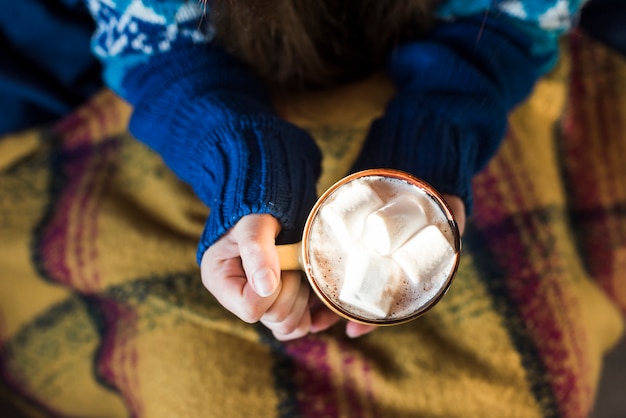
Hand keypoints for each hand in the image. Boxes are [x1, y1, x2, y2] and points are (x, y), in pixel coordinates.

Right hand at [200, 214, 341, 339]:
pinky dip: (312, 310)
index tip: (279, 262)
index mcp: (221, 282)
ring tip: (298, 270)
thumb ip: (257, 251)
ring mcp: (260, 307)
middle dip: (292, 289)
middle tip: (292, 262)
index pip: (251, 309)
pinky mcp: (279, 308)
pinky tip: (311, 288)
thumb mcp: (253, 224)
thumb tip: (265, 287)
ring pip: (290, 326)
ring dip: (303, 296)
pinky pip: (300, 327)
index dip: (274, 289)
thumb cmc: (256, 211)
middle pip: (275, 319)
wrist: (269, 204)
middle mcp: (237, 300)